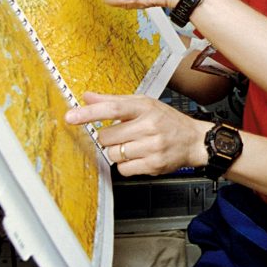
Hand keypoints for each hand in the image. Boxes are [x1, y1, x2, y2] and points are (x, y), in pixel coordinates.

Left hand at [65, 92, 211, 175]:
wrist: (194, 140)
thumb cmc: (168, 121)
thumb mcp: (145, 104)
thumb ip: (114, 101)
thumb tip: (87, 97)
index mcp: (145, 107)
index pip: (113, 108)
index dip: (89, 113)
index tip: (71, 116)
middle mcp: (149, 126)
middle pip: (107, 137)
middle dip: (109, 138)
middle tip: (124, 135)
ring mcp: (152, 147)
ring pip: (114, 154)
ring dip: (118, 152)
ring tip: (134, 146)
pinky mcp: (153, 165)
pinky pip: (123, 169)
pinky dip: (127, 165)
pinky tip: (140, 157)